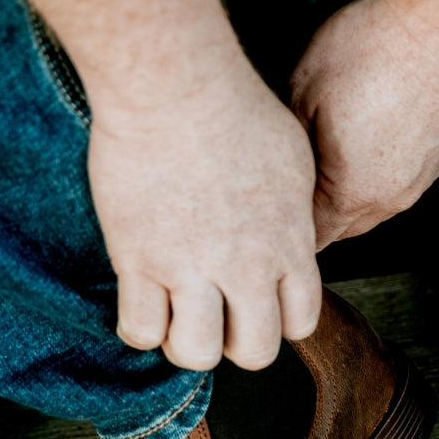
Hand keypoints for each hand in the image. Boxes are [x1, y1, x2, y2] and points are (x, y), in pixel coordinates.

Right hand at [88, 53, 321, 371]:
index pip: (300, 322)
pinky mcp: (139, 260)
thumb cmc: (234, 106)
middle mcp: (246, 267)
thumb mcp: (293, 160)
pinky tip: (139, 299)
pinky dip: (139, 327)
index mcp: (288, 244)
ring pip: (197, 354)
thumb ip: (296, 211)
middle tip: (214, 314)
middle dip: (233, 343)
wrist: (175, 84)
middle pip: (254, 352)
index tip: (254, 300)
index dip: (276, 320)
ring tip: (174, 312)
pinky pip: (140, 330)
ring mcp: (191, 268)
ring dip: (185, 343)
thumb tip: (293, 230)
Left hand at [289, 0, 438, 249]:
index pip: (312, 236)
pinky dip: (378, 168)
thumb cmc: (377, 48)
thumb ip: (290, 136)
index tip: (272, 205)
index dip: (288, 222)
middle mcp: (393, 198)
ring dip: (349, 189)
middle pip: (343, 227)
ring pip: (374, 204)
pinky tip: (366, 132)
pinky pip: (399, 178)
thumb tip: (283, 154)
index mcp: (353, 195)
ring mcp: (423, 179)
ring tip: (327, 152)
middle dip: (316, 210)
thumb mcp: (303, 88)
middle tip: (290, 180)